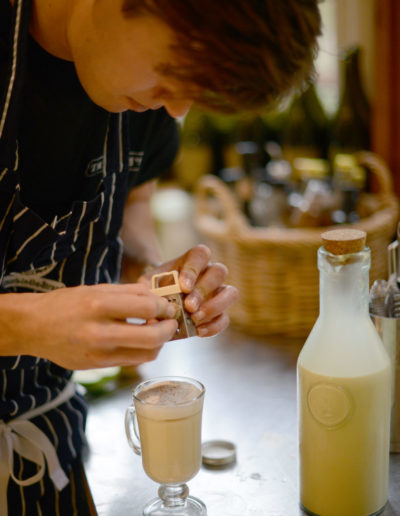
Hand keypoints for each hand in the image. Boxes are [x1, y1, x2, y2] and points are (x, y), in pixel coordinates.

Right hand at [0, 284, 177, 369]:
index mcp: (98, 304)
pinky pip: (132, 361)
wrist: (34, 327)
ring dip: (160, 343)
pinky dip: (143, 351)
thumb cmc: (66, 304)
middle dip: (168, 329)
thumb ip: (130, 293)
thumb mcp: (97, 289)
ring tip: (157, 331)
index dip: (163, 307)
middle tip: (171, 321)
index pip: (146, 308)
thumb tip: (159, 298)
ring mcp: (98, 353)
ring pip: (146, 355)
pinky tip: (142, 340)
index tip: (167, 306)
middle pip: (152, 337)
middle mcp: (98, 331)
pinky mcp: (97, 366)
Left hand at [139, 245, 238, 336]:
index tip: (183, 287)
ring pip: (231, 293)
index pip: (201, 254)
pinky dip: (214, 326)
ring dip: (215, 306)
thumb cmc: (155, 286)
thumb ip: (149, 294)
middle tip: (189, 307)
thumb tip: (154, 316)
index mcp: (193, 259)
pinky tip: (199, 331)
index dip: (194, 269)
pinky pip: (225, 317)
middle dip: (203, 291)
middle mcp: (209, 272)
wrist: (159, 297)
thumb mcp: (148, 285)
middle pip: (219, 272)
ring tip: (196, 318)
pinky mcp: (220, 311)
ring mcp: (218, 291)